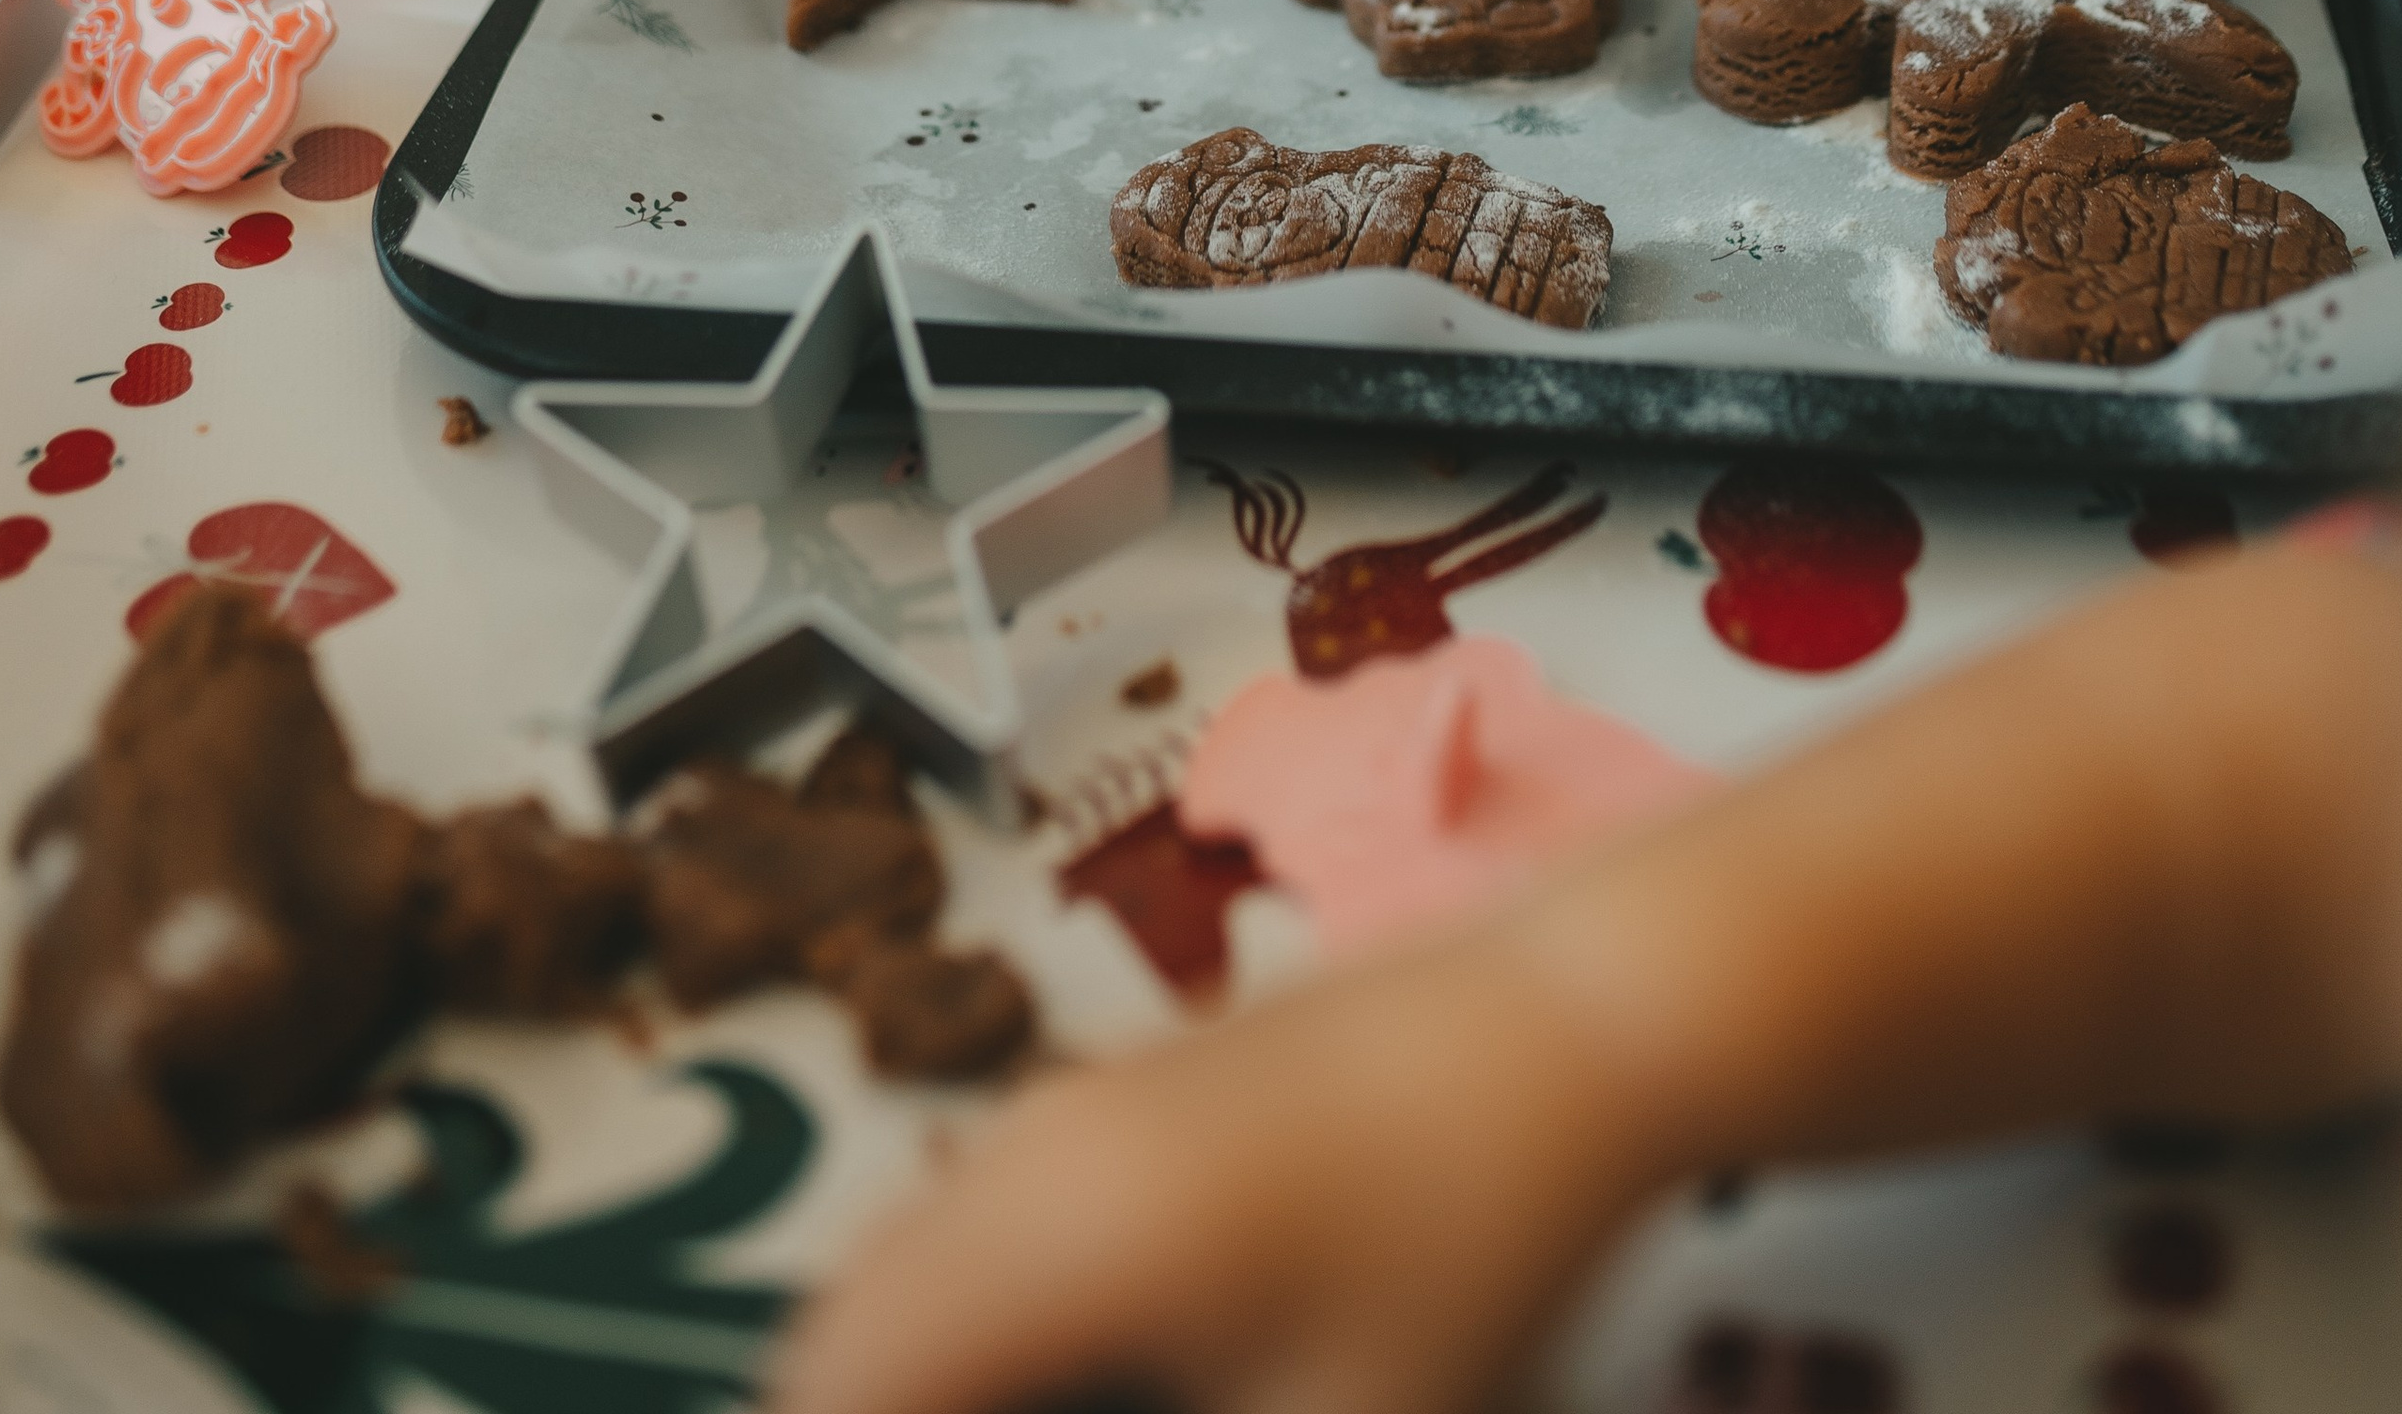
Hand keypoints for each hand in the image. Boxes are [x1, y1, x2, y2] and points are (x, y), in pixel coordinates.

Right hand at [784, 911, 1641, 1413]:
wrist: (1566, 1026)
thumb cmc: (1459, 1250)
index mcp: (1042, 1243)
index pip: (835, 1387)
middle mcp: (1022, 1156)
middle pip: (849, 1330)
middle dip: (868, 1408)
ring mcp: (1071, 1108)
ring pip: (913, 1268)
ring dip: (920, 1378)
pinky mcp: (1127, 1096)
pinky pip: (981, 1222)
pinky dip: (975, 1321)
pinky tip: (1074, 1380)